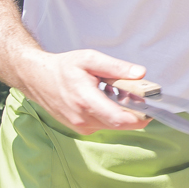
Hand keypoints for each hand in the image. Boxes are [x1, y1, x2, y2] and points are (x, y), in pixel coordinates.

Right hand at [17, 49, 151, 134]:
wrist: (37, 78)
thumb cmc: (62, 68)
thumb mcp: (89, 59)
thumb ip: (116, 67)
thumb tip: (140, 73)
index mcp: (86, 100)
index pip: (119, 119)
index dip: (140, 118)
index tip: (151, 111)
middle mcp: (83, 118)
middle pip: (120, 123)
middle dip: (132, 112)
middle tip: (133, 94)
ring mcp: (81, 126)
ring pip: (112, 125)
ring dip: (119, 112)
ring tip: (111, 92)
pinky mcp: (80, 128)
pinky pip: (103, 124)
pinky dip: (108, 114)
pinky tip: (101, 99)